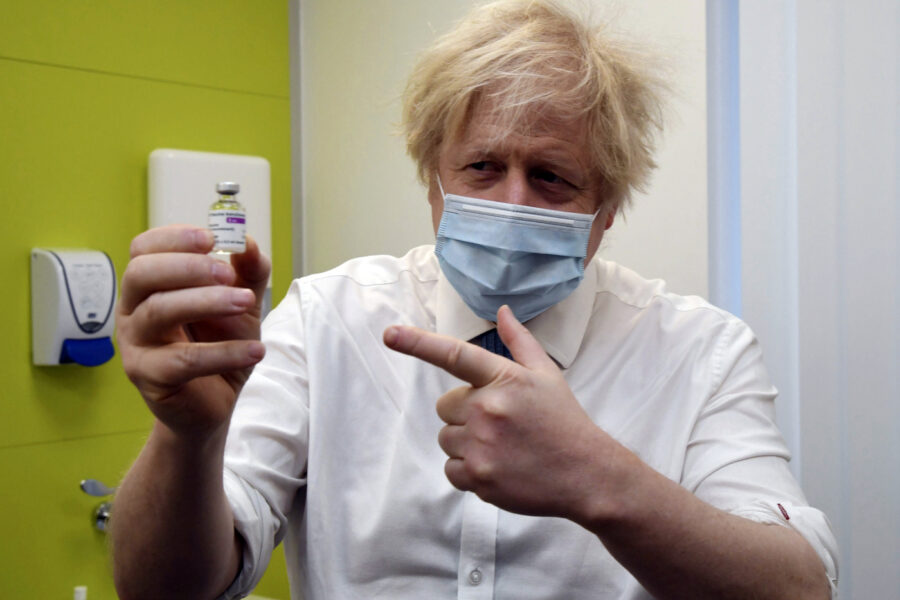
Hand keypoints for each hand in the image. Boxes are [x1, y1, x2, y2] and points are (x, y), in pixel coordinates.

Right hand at [117, 225, 270, 436]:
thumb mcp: (242, 303)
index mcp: (149, 286)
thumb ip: (248, 272)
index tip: (212, 238)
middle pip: (141, 274)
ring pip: (159, 312)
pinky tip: (255, 351)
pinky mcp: (149, 378)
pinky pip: (183, 360)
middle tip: (227, 272)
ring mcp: (136, 344)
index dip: (174, 238)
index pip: (144, 249)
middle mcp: (133, 311)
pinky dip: (223, 352)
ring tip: (246, 303)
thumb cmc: (221, 343)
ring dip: (207, 301)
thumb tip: (247, 242)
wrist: (216, 400)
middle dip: (186, 266)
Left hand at [383, 305, 610, 519]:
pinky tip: (497, 466)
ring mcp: (482, 445)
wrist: (587, 474)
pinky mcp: (479, 477)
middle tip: (499, 423)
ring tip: (502, 446)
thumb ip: (519, 342)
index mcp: (504, 378)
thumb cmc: (564, 421)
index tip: (389, 334)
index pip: (454, 354)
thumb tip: (502, 312)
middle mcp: (488, 409)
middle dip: (464, 413)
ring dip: (466, 442)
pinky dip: (467, 470)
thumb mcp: (546, 374)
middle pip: (445, 406)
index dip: (418, 343)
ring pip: (447, 438)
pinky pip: (450, 469)